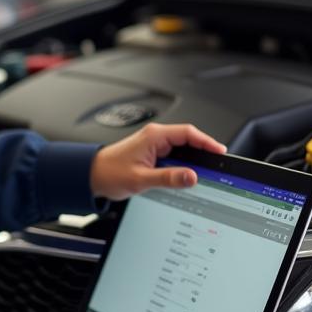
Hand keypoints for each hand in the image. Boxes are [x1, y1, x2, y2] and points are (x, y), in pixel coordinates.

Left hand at [89, 122, 226, 200]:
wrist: (91, 175)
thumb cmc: (109, 172)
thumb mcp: (141, 179)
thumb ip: (168, 178)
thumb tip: (191, 177)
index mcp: (153, 136)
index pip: (188, 133)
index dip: (206, 141)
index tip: (219, 151)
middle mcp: (154, 137)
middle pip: (188, 140)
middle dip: (203, 152)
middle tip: (218, 166)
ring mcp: (153, 145)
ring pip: (182, 149)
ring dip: (193, 160)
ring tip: (205, 173)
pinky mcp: (152, 154)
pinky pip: (174, 157)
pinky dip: (183, 165)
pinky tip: (187, 176)